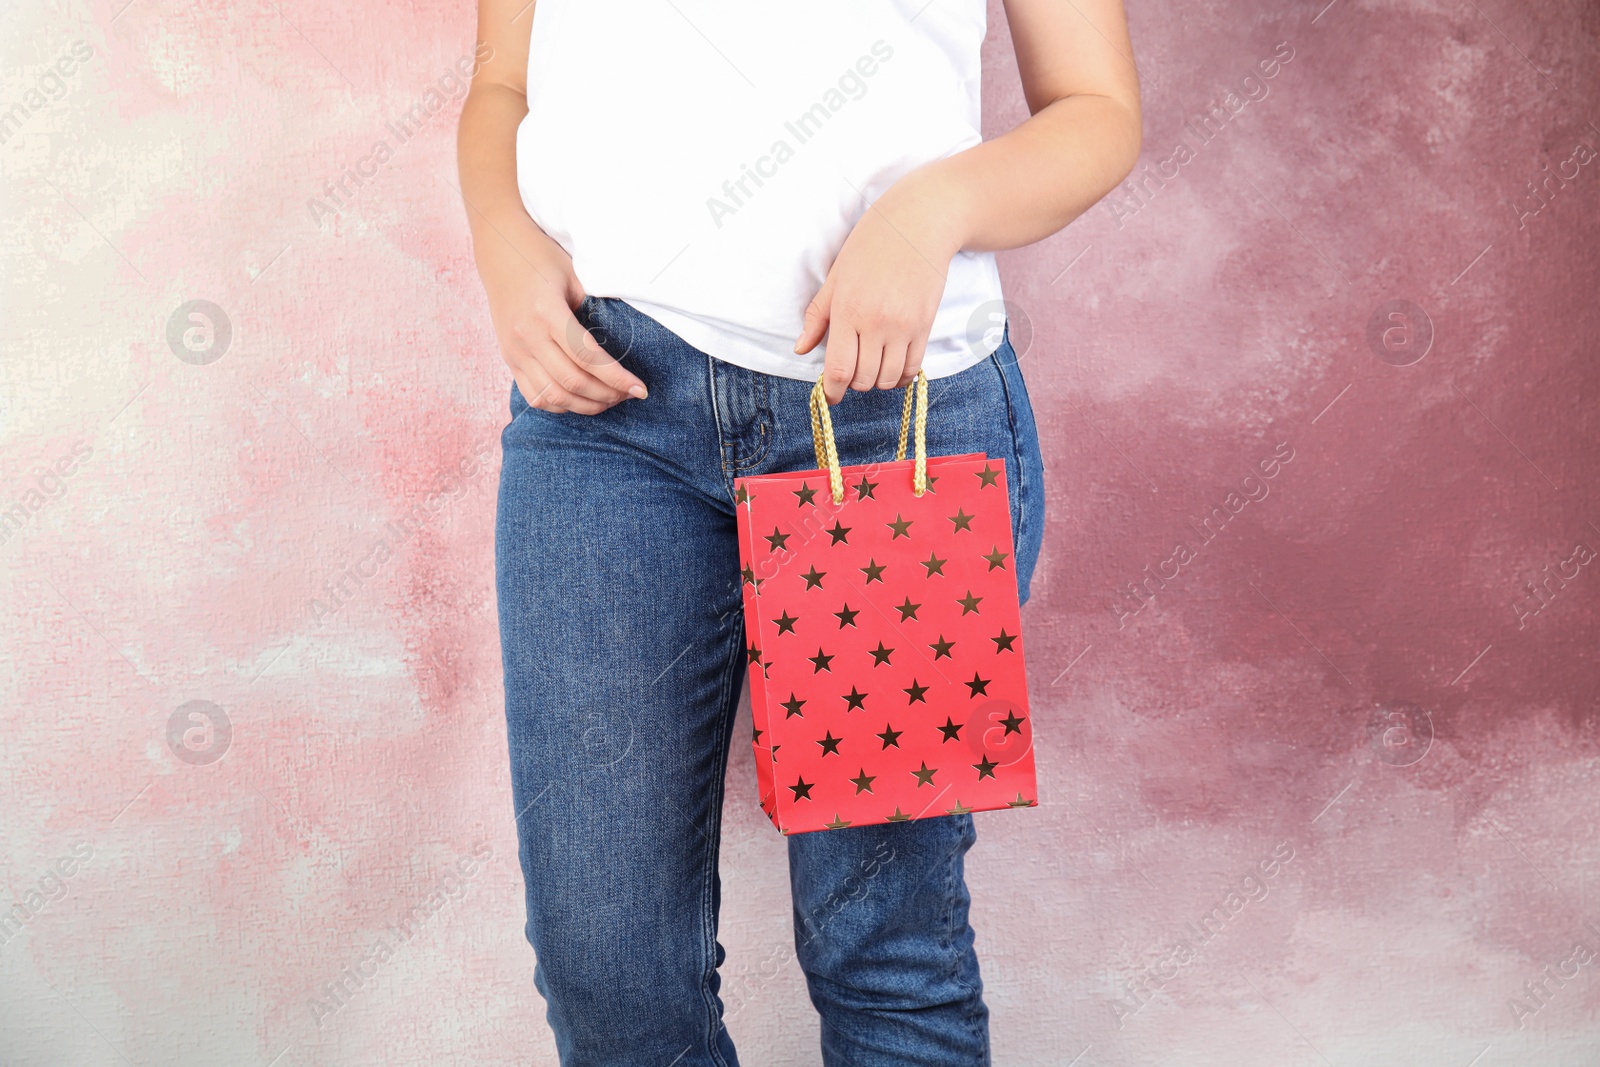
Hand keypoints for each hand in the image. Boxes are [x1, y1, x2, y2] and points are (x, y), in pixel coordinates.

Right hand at [478, 232, 646, 414]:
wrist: (501, 252)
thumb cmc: (544, 259)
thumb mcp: (575, 276)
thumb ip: (595, 310)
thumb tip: (625, 344)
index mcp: (546, 312)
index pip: (587, 358)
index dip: (617, 379)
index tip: (640, 389)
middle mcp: (527, 336)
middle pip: (572, 382)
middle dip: (607, 395)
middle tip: (629, 395)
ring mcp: (514, 351)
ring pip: (553, 396)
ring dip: (586, 405)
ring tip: (610, 400)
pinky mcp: (509, 360)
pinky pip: (535, 396)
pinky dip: (561, 405)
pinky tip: (582, 400)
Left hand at [793, 172, 964, 403]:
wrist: (919, 223)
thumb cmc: (871, 245)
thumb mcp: (836, 276)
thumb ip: (817, 316)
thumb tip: (801, 348)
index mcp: (847, 311)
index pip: (838, 369)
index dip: (832, 391)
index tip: (830, 396)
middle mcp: (875, 323)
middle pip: (863, 379)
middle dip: (853, 383)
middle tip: (851, 371)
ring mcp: (903, 326)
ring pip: (888, 379)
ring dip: (877, 381)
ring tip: (872, 366)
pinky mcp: (925, 325)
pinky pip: (913, 367)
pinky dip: (901, 376)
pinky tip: (894, 367)